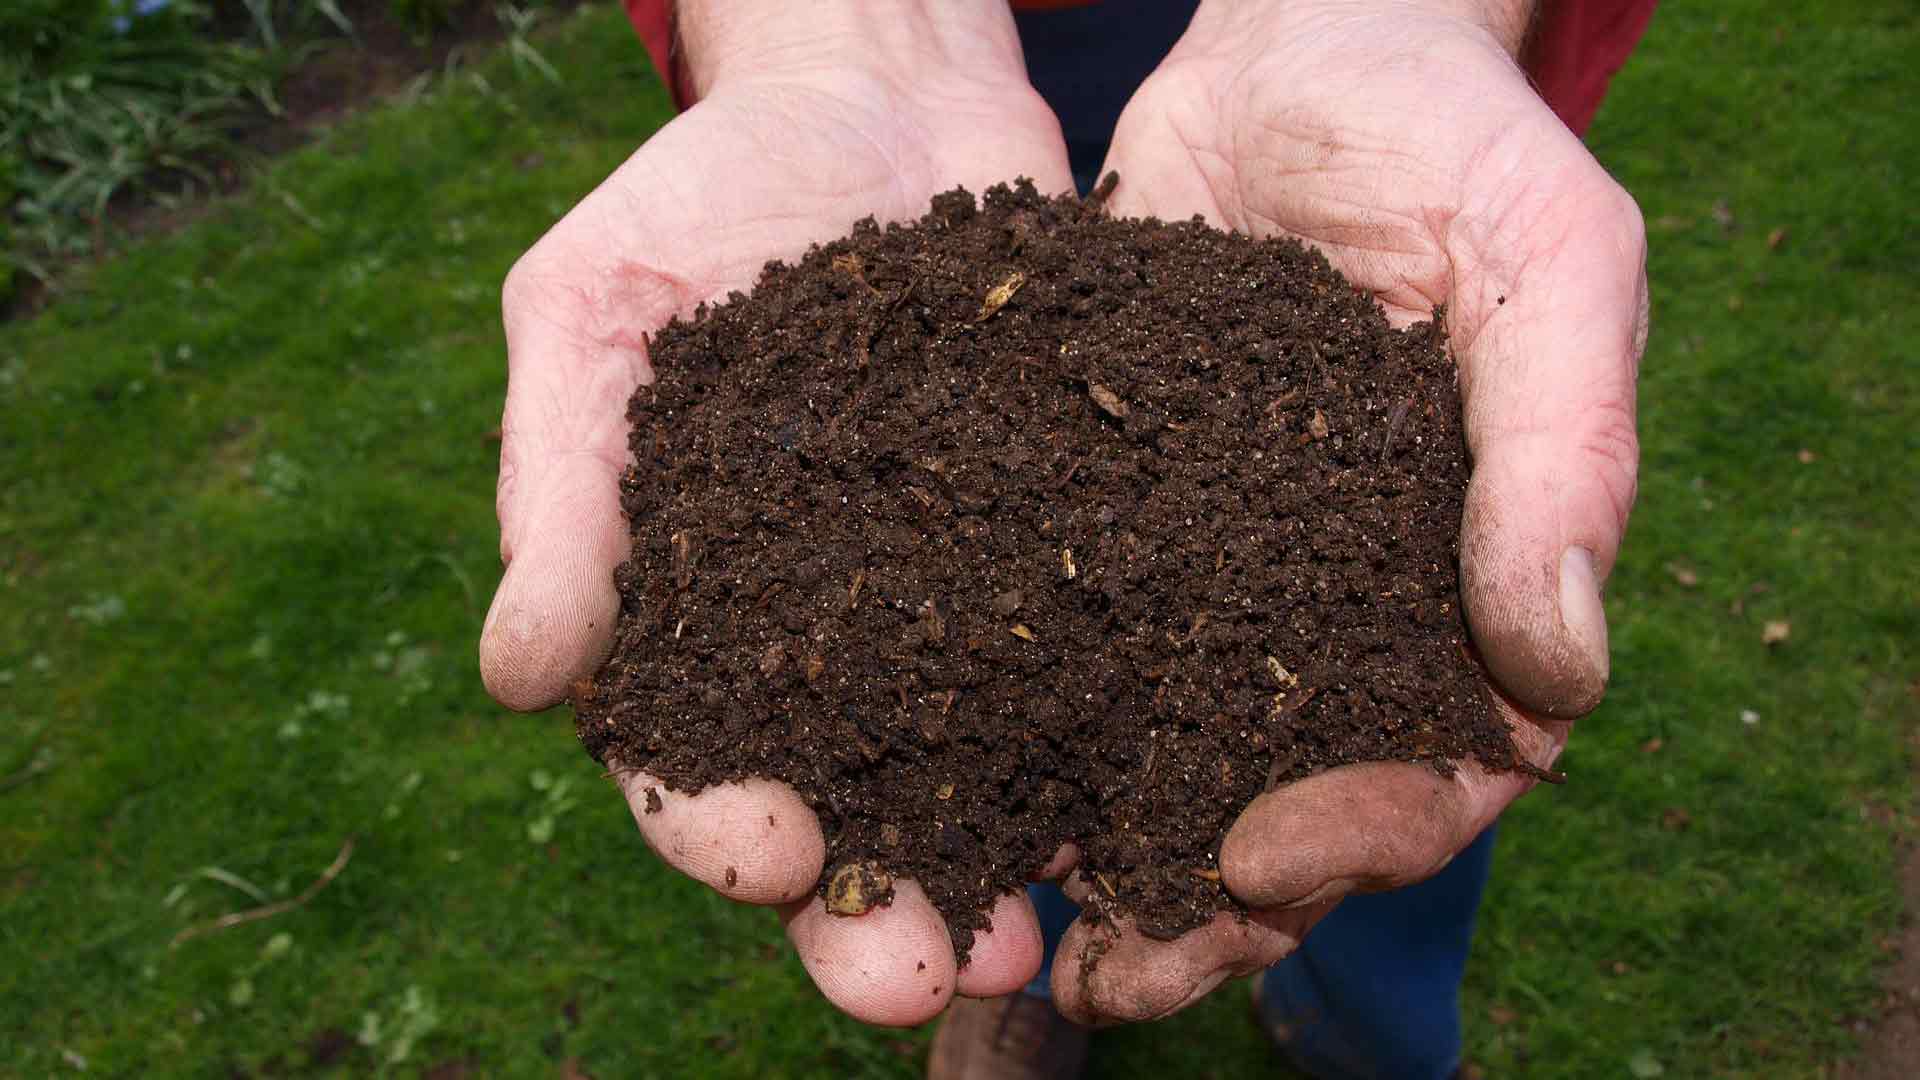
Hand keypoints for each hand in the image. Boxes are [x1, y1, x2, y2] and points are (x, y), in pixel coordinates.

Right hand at [479, 1, 1074, 1025]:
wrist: (877, 96)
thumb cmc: (701, 200)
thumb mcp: (592, 313)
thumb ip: (559, 490)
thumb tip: (519, 679)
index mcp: (696, 612)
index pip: (688, 757)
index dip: (716, 824)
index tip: (763, 855)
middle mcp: (830, 641)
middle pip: (845, 811)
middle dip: (873, 912)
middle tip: (915, 981)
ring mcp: (956, 605)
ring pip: (978, 777)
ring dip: (1004, 873)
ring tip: (1043, 948)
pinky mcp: (1066, 552)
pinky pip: (1095, 664)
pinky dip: (1120, 743)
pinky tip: (1160, 800)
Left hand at [1049, 0, 1646, 1023]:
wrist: (1296, 42)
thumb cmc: (1450, 138)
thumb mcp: (1546, 261)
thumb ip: (1564, 453)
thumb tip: (1563, 672)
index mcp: (1463, 580)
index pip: (1445, 764)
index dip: (1367, 835)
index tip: (1262, 859)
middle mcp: (1334, 606)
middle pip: (1287, 803)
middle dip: (1207, 902)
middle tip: (1110, 973)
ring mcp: (1214, 573)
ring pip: (1162, 757)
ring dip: (1094, 856)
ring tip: (1006, 932)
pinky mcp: (1100, 520)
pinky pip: (1058, 647)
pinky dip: (1006, 727)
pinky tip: (934, 783)